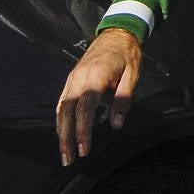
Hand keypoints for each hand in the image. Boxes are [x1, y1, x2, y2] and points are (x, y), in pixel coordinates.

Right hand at [56, 27, 142, 165]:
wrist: (117, 33)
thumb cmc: (128, 54)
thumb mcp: (133, 75)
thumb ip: (123, 100)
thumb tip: (116, 125)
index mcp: (95, 76)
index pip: (85, 109)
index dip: (83, 131)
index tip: (85, 149)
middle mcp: (79, 78)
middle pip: (67, 112)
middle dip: (66, 138)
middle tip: (69, 159)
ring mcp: (72, 78)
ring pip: (61, 108)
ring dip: (61, 132)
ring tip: (64, 152)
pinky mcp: (71, 79)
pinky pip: (62, 101)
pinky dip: (60, 119)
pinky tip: (62, 133)